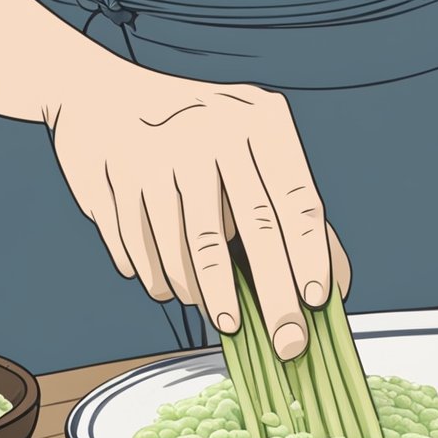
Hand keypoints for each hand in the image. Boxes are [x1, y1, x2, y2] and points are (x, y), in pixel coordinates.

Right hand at [49, 63, 348, 359]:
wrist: (102, 94)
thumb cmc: (198, 138)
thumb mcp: (251, 150)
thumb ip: (291, 210)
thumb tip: (335, 284)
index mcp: (261, 120)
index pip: (297, 199)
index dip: (311, 255)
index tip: (316, 300)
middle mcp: (215, 129)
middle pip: (254, 228)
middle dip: (274, 295)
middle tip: (286, 342)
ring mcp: (164, 150)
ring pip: (194, 248)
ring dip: (209, 295)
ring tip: (223, 316)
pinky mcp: (120, 174)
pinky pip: (147, 249)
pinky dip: (161, 279)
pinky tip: (172, 287)